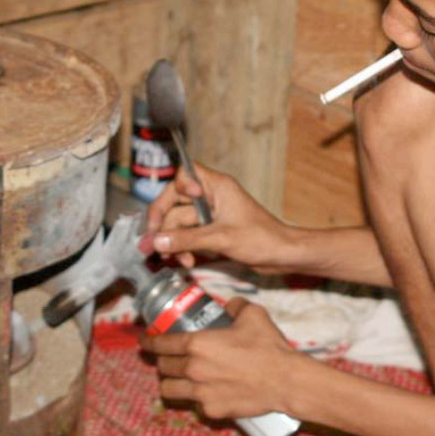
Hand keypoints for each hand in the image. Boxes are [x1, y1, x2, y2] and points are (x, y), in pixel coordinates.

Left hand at [139, 298, 296, 418]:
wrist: (284, 381)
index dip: (148, 341)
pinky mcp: (211, 410)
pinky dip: (194, 398)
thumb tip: (230, 305)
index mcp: (198, 344)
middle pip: (163, 367)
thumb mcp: (253, 315)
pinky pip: (193, 404)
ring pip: (169, 390)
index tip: (144, 340)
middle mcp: (193, 369)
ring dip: (171, 382)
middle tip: (168, 358)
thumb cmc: (267, 347)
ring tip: (178, 378)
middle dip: (162, 361)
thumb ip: (236, 306)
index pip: (161, 344)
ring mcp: (200, 393)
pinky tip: (205, 392)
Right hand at [144, 164, 298, 271]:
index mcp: (217, 186)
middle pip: (175, 202)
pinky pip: (189, 235)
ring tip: (173, 258)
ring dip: (174, 241)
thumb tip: (155, 241)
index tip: (171, 208)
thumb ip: (186, 239)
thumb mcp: (220, 238)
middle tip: (151, 244)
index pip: (185, 174)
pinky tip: (186, 260)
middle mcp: (212, 197)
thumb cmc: (262, 239)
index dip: (174, 189)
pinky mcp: (213, 231)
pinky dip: (184, 247)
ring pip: (180, 222)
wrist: (282, 256)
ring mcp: (212, 215)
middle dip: (163, 225)